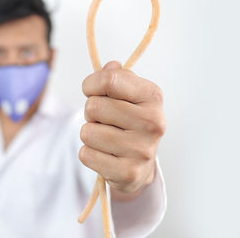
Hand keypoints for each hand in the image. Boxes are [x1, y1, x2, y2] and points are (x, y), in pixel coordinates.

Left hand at [78, 61, 165, 197]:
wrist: (139, 165)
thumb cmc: (127, 122)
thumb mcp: (126, 95)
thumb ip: (115, 77)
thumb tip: (110, 65)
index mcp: (152, 96)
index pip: (108, 79)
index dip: (91, 84)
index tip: (92, 91)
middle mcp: (153, 122)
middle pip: (94, 107)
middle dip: (90, 113)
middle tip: (102, 121)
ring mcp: (143, 150)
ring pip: (87, 132)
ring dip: (89, 134)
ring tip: (105, 139)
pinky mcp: (129, 173)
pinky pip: (86, 155)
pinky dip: (89, 154)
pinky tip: (105, 155)